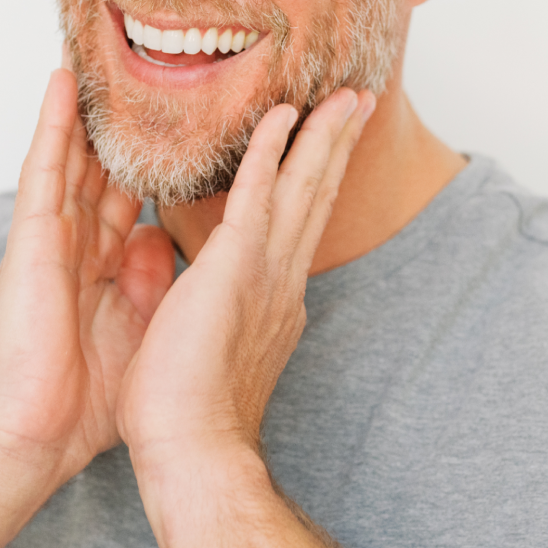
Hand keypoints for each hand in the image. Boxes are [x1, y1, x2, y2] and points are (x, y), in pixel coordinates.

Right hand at [0, 68, 174, 484]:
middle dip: (127, 118)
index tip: (188, 117)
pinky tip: (61, 83)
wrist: (41, 438)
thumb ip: (150, 280)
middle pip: (108, 164)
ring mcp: (54, 237)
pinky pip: (44, 171)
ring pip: (76, 155)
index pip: (136, 195)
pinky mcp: (32, 241)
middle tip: (147, 61)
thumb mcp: (140, 327)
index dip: (159, 156)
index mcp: (109, 265)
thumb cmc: (89, 401)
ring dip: (89, 104)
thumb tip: (161, 238)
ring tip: (101, 47)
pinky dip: (52, 125)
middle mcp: (82, 242)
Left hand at [116, 88, 373, 480]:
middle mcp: (281, 281)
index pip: (298, 227)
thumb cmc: (188, 414)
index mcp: (273, 300)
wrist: (191, 450)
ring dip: (323, 136)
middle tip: (359, 104)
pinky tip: (283, 114)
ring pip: (301, 186)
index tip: (327, 150)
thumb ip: (218, 312)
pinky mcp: (236, 264)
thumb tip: (209, 298)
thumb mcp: (209, 348)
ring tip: (345, 97)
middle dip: (337, 147)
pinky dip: (272, 149)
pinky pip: (258, 191)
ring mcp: (265, 271)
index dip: (316, 183)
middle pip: (315, 198)